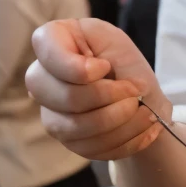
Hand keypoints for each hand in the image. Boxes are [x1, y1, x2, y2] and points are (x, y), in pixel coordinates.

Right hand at [26, 18, 167, 161]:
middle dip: (107, 96)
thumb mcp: (115, 40)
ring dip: (119, 120)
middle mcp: (41, 78)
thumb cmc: (124, 62)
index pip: (45, 47)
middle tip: (134, 91)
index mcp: (52, 41)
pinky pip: (89, 147)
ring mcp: (50, 112)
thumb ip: (96, 44)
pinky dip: (123, 139)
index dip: (76, 65)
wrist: (142, 100)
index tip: (105, 67)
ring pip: (75, 127)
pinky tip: (141, 128)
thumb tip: (87, 74)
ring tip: (144, 111)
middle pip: (63, 96)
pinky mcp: (66, 139)